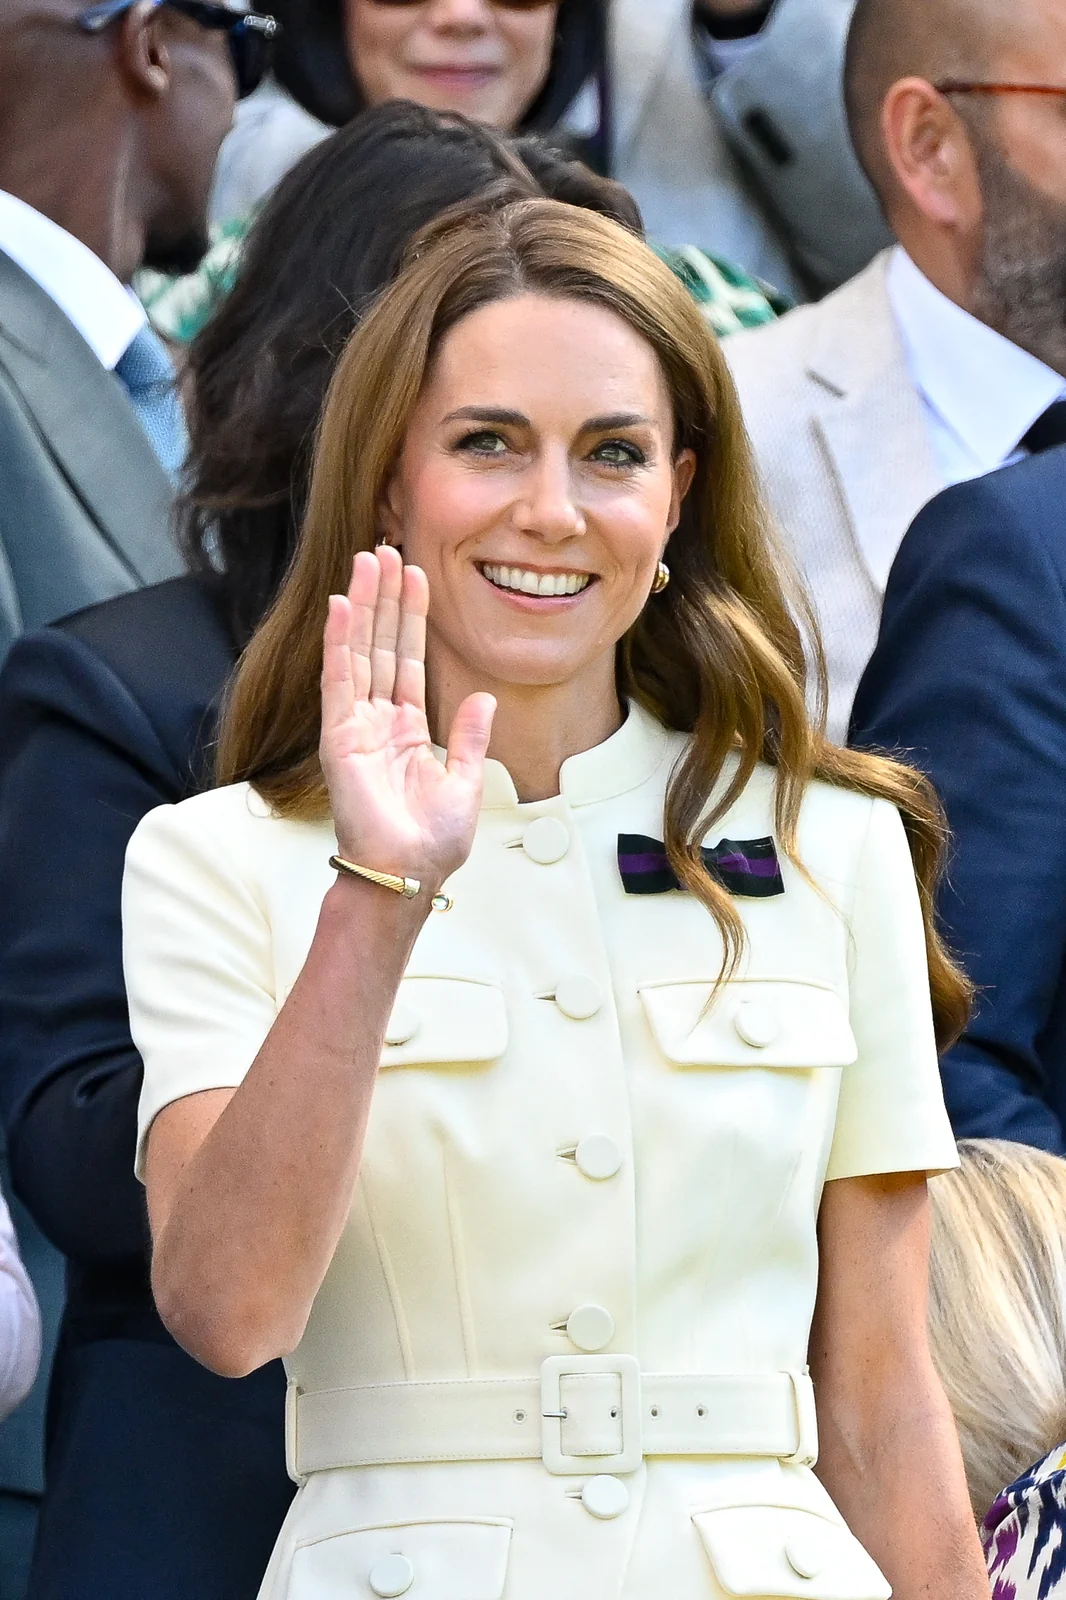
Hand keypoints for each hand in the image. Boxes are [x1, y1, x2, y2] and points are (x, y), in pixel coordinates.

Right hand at [319, 547, 495, 893]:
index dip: (412, 617)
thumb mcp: (465, 782)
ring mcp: (355, 727)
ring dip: (362, 606)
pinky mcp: (340, 738)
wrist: (408, 876)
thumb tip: (485, 698)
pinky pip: (339, 681)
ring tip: (366, 561)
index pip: (408, 660)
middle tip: (385, 548)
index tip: (414, 575)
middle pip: (381, 646)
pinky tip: (341, 605)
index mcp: (406, 731)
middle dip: (384, 598)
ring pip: (359, 652)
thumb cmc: (432, 844)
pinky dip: (340, 642)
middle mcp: (377, 722)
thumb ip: (470, 738)